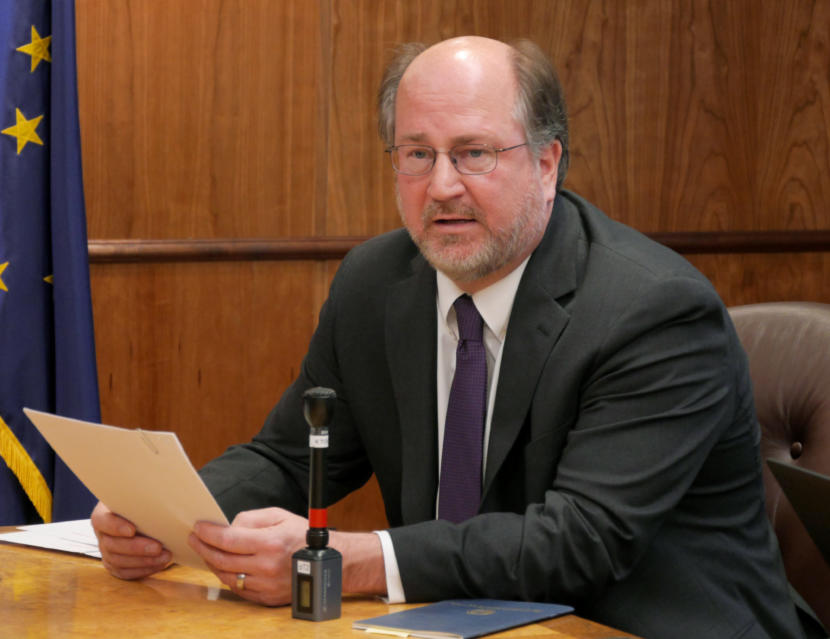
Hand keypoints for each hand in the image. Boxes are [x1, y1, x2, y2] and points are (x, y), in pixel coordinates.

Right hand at [91, 501, 171, 579]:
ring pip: (118, 561)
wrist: (146, 515)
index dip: (115, 527)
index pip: (101, 520)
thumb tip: (162, 491)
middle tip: (158, 547)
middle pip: (112, 545)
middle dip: (136, 548)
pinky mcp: (115, 564)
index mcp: (103, 513)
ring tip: (166, 557)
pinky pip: (125, 572)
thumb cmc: (145, 501)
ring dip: (143, 561)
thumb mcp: (141, 495)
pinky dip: (143, 570)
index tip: (132, 530)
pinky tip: (159, 565)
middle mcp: (102, 534)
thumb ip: (145, 496)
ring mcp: (107, 551)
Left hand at [188, 507, 306, 605]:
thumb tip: (228, 526)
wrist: (326, 561)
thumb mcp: (280, 515)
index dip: (208, 533)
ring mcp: (266, 585)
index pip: (228, 539)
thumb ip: (251, 518)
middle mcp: (266, 566)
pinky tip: (223, 566)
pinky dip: (227, 577)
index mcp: (270, 542)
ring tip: (207, 552)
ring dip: (212, 563)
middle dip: (203, 547)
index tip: (198, 527)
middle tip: (194, 538)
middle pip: (222, 560)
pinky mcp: (267, 598)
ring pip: (227, 577)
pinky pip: (238, 589)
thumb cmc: (302, 535)